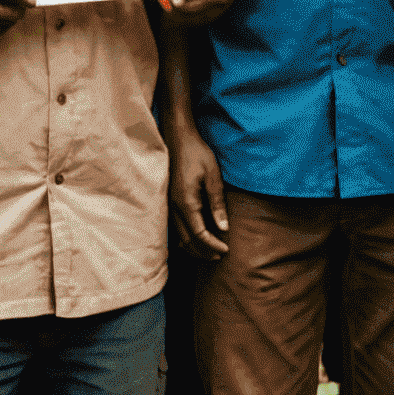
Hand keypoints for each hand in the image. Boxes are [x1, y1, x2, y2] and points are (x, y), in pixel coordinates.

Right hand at [168, 119, 228, 259]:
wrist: (177, 138)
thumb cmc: (197, 153)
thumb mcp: (213, 175)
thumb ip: (217, 202)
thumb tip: (223, 228)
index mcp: (186, 203)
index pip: (199, 235)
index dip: (213, 245)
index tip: (226, 250)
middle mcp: (174, 208)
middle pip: (187, 241)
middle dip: (203, 251)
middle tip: (219, 256)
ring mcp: (168, 205)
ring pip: (179, 236)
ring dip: (193, 247)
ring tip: (208, 251)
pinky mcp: (168, 201)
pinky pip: (174, 227)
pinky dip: (185, 238)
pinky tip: (193, 237)